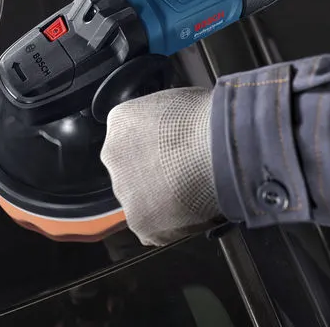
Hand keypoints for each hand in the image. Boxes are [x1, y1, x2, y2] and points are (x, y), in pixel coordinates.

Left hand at [100, 87, 221, 245]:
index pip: (130, 138)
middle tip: (184, 174)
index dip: (155, 147)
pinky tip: (194, 211)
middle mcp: (113, 155)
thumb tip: (178, 129)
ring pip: (141, 201)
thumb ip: (166, 120)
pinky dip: (173, 225)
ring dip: (162, 201)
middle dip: (154, 175)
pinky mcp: (140, 221)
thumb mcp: (178, 101)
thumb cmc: (206, 119)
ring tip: (194, 192)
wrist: (216, 147)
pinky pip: (154, 229)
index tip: (173, 151)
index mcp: (120, 121)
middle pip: (131, 171)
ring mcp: (124, 190)